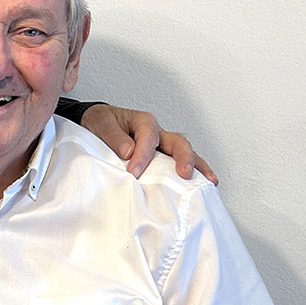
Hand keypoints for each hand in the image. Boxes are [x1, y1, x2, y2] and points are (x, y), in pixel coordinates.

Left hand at [80, 103, 216, 183]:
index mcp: (143, 121)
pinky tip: (202, 182)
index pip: (148, 139)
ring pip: (184, 153)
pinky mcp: (161, 156)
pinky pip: (178, 162)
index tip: (133, 172)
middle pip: (178, 142)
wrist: (97, 123)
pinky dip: (192, 171)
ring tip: (208, 181)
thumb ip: (113, 137)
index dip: (142, 157)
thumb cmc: (101, 122)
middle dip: (183, 158)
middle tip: (183, 174)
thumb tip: (129, 151)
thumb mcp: (101, 123)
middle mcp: (157, 132)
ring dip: (197, 166)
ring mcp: (162, 144)